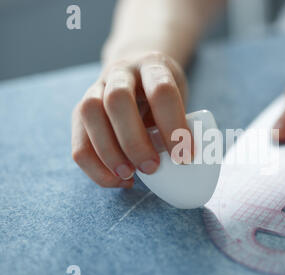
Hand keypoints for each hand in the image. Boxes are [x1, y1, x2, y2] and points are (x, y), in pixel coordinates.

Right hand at [71, 52, 190, 187]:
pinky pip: (78, 142)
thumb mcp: (179, 100)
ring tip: (129, 176)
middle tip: (151, 167)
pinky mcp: (80, 112)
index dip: (174, 126)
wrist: (137, 73)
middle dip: (134, 140)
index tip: (185, 156)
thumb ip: (181, 125)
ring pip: (89, 114)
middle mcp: (120, 72)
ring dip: (108, 152)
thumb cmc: (164, 95)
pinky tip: (118, 180)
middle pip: (117, 99)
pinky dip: (95, 167)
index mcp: (152, 66)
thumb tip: (187, 164)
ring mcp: (95, 88)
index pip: (161, 91)